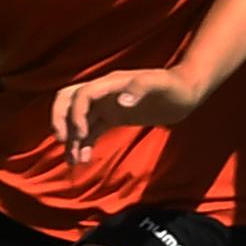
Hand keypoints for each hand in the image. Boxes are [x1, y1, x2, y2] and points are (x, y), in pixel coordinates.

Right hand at [52, 67, 199, 161]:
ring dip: (71, 138)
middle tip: (63, 141)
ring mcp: (107, 105)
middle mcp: (104, 93)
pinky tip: (84, 159)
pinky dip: (83, 143)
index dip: (75, 114)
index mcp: (111, 83)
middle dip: (60, 119)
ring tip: (73, 161)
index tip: (81, 135)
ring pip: (77, 119)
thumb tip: (122, 102)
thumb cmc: (175, 86)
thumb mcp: (161, 84)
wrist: (186, 91)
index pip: (82, 95)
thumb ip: (141, 88)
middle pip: (68, 100)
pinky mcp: (114, 117)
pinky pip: (91, 129)